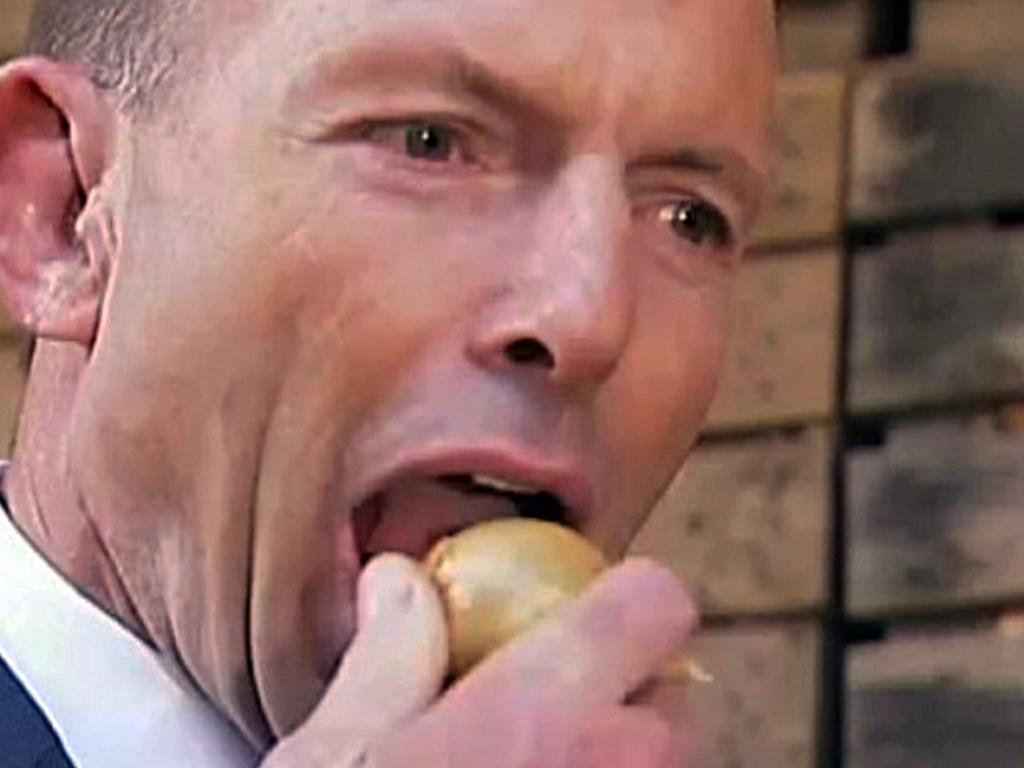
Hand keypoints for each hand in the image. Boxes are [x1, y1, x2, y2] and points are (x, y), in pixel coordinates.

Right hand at [262, 553, 696, 767]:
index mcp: (544, 714)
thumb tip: (399, 581)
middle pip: (674, 698)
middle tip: (545, 719)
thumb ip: (388, 655)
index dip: (624, 597)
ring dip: (621, 766)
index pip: (656, 603)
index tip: (583, 612)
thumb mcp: (335, 759)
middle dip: (620, 697)